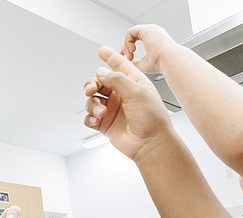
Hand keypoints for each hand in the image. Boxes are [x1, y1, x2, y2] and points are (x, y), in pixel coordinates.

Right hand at [83, 46, 174, 160]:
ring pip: (92, 100)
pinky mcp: (105, 124)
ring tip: (101, 112)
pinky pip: (90, 118)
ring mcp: (113, 109)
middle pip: (99, 83)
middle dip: (92, 85)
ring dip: (93, 105)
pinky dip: (90, 118)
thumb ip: (117, 79)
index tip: (101, 50)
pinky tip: (96, 120)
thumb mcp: (136, 91)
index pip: (119, 65)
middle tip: (91, 90)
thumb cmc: (152, 118)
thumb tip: (100, 72)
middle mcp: (121, 95)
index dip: (110, 57)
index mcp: (133, 83)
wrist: (150, 143)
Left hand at [120, 24, 177, 73]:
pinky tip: (132, 50)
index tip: (126, 58)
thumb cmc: (160, 63)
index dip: (128, 47)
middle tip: (126, 57)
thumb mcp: (144, 63)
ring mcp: (150, 29)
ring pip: (131, 34)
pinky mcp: (145, 29)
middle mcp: (153, 32)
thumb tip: (127, 63)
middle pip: (133, 35)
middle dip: (126, 46)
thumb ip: (135, 62)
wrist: (168, 59)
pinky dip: (127, 42)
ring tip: (130, 56)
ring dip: (126, 46)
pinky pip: (130, 32)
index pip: (138, 38)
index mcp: (155, 38)